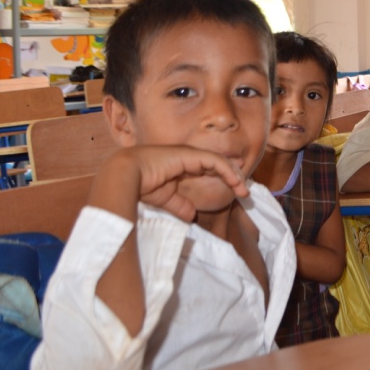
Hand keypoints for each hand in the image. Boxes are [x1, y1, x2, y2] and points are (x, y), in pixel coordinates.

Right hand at [98, 146, 249, 222]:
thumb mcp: (165, 200)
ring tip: (244, 189)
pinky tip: (235, 182)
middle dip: (233, 176)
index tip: (235, 190)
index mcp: (180, 166)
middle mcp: (187, 158)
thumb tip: (191, 215)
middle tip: (245, 190)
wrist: (124, 175)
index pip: (208, 169)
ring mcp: (189, 154)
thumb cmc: (140, 186)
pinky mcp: (190, 154)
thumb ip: (179, 205)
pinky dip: (228, 171)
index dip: (223, 178)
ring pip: (219, 161)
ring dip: (234, 175)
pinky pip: (215, 161)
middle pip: (217, 164)